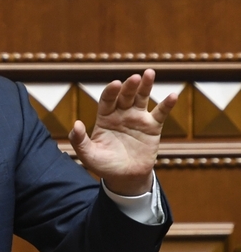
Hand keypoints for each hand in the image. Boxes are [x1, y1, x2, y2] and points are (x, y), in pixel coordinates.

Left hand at [68, 69, 176, 195]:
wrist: (125, 178)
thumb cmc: (104, 165)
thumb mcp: (88, 154)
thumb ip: (79, 140)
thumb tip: (77, 124)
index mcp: (104, 117)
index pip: (107, 100)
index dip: (111, 91)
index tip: (115, 84)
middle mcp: (121, 114)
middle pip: (125, 95)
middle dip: (129, 86)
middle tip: (134, 78)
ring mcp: (137, 119)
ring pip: (141, 98)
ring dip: (145, 86)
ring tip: (149, 73)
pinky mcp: (152, 127)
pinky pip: (160, 113)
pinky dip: (166, 104)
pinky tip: (173, 95)